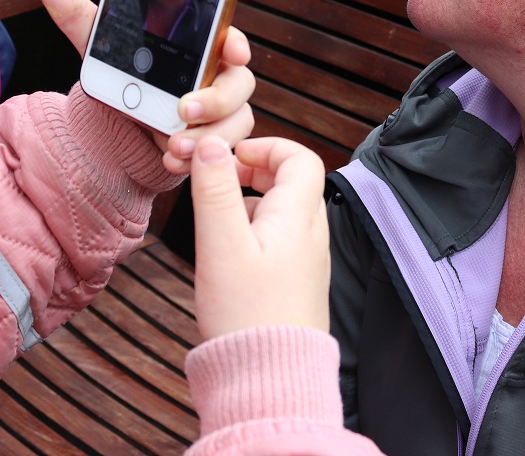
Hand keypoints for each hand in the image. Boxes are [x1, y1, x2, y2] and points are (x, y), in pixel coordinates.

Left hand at [37, 0, 255, 168]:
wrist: (123, 126)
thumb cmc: (126, 76)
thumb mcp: (102, 46)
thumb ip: (78, 14)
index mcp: (202, 47)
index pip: (229, 39)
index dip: (236, 44)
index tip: (232, 51)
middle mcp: (219, 76)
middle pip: (238, 84)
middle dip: (217, 99)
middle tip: (183, 109)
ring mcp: (222, 111)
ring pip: (236, 121)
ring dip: (208, 135)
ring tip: (174, 146)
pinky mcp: (214, 139)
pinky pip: (223, 148)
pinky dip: (197, 157)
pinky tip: (171, 160)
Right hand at [188, 136, 329, 339]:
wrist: (269, 380)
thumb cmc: (247, 315)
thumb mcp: (222, 245)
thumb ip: (216, 191)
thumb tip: (213, 145)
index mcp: (299, 217)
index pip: (299, 158)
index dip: (266, 146)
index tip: (231, 156)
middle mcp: (311, 235)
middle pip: (292, 182)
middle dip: (254, 171)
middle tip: (218, 179)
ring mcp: (307, 261)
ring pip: (282, 212)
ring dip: (250, 202)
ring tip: (215, 217)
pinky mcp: (295, 284)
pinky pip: (279, 240)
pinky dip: (254, 231)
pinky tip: (227, 253)